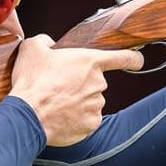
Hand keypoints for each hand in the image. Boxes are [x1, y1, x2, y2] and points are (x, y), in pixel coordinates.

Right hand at [9, 35, 143, 145]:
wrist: (27, 114)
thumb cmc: (31, 82)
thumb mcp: (32, 48)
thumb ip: (46, 41)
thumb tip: (49, 44)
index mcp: (90, 61)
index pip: (124, 57)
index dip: (133, 59)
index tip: (137, 61)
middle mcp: (98, 83)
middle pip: (97, 82)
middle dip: (82, 84)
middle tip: (59, 87)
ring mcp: (96, 105)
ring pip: (91, 101)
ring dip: (78, 102)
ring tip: (56, 103)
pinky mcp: (91, 124)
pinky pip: (88, 119)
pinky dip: (77, 118)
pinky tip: (61, 116)